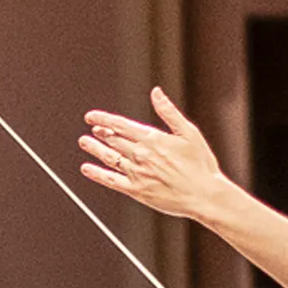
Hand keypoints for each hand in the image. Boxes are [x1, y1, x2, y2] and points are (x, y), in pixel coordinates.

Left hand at [78, 87, 225, 220]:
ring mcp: (136, 173)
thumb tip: (156, 92)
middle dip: (100, 133)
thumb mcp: (189, 132)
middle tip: (91, 129)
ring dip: (94, 149)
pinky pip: (111, 181)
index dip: (103, 119)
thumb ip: (169, 112)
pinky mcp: (136, 190)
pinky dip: (97, 174)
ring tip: (84, 142)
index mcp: (152, 139)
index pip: (121, 125)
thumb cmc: (200, 164)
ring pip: (109, 158)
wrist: (203, 195)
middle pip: (113, 140)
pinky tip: (86, 169)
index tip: (91, 116)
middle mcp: (140, 155)